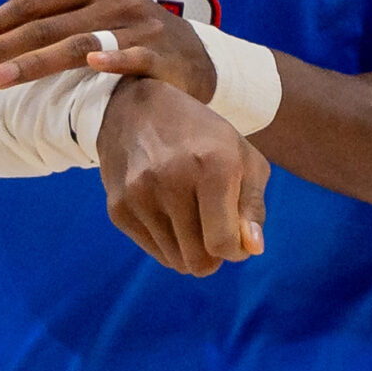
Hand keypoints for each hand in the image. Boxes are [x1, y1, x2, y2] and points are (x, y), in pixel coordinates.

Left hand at [0, 0, 216, 101]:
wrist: (188, 54)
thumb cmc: (123, 25)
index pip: (30, 4)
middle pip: (45, 26)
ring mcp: (139, 24)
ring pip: (79, 44)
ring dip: (35, 62)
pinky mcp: (161, 53)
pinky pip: (134, 57)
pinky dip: (114, 58)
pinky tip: (92, 64)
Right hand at [95, 78, 267, 275]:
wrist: (138, 108)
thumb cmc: (202, 137)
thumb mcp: (243, 158)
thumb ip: (253, 207)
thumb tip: (252, 249)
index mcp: (213, 165)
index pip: (223, 243)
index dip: (237, 250)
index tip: (236, 236)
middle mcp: (171, 180)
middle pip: (199, 261)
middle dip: (214, 254)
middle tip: (213, 226)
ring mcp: (139, 195)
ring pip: (176, 262)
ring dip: (190, 248)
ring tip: (189, 213)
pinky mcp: (118, 208)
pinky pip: (153, 252)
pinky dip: (167, 241)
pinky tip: (167, 210)